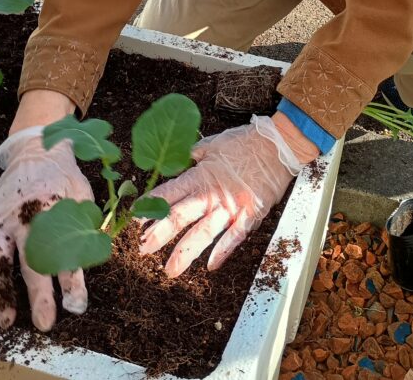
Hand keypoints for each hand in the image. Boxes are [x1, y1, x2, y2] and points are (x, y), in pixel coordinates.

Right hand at [0, 125, 93, 330]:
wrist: (33, 150)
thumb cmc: (63, 176)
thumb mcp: (83, 194)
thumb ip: (88, 223)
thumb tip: (96, 256)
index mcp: (52, 207)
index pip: (64, 251)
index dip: (71, 281)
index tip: (76, 306)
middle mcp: (23, 215)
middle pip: (29, 261)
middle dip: (38, 295)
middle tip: (44, 323)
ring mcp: (0, 219)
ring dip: (0, 292)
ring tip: (7, 321)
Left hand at [139, 114, 316, 276]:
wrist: (277, 146)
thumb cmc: (245, 142)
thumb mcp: (213, 144)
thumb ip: (193, 155)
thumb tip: (177, 160)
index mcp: (200, 175)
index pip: (169, 193)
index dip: (150, 208)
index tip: (135, 221)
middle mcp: (211, 194)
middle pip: (180, 217)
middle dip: (158, 235)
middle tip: (142, 250)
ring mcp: (231, 207)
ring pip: (203, 233)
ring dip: (184, 253)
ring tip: (169, 270)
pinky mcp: (250, 215)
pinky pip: (234, 237)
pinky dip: (223, 252)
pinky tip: (211, 266)